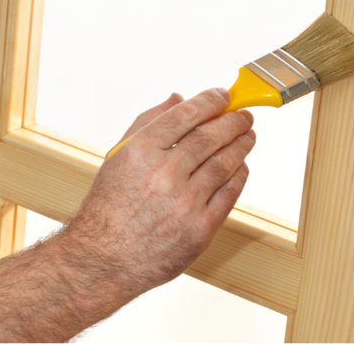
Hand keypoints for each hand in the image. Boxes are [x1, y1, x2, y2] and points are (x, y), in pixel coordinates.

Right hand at [62, 89, 254, 292]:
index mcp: (139, 152)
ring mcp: (185, 201)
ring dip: (241, 145)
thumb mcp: (117, 158)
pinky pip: (230, 194)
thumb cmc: (108, 209)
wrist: (105, 257)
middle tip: (243, 115)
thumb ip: (146, 124)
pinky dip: (239, 176)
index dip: (210, 101)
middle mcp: (163, 174)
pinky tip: (240, 167)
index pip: (184, 115)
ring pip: (225, 163)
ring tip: (247, 136)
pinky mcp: (201, 227)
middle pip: (211, 137)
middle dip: (233, 121)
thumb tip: (177, 100)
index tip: (223, 95)